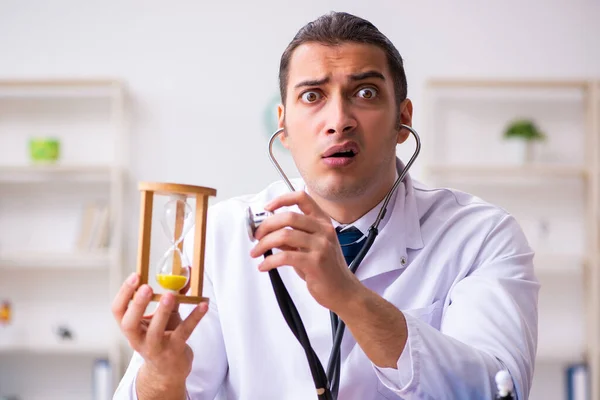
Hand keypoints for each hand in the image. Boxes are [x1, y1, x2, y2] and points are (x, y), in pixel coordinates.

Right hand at [111, 272, 208, 386]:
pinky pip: (184, 332)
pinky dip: (194, 317)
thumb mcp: (164, 316)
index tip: (135, 276)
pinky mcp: (174, 351)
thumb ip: (171, 295)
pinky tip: (204, 305)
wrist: (169, 371)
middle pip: (130, 324)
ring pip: (155, 332)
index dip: (124, 293)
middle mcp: (138, 339)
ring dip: (162, 312)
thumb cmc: (164, 337)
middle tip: (146, 287)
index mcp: (132, 328)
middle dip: (137, 305)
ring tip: (170, 295)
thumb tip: (184, 271)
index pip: (118, 311)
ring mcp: (156, 347)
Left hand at [249, 191, 360, 313]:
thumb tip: (269, 232)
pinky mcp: (315, 262)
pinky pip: (284, 257)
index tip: (267, 208)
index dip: (282, 199)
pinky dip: (269, 261)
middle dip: (266, 225)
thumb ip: (293, 238)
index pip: (302, 198)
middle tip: (257, 236)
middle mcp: (323, 231)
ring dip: (264, 244)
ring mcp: (321, 246)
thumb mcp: (311, 247)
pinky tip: (264, 266)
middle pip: (288, 216)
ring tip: (256, 252)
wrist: (343, 291)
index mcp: (322, 222)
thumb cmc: (327, 270)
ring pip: (284, 235)